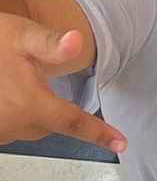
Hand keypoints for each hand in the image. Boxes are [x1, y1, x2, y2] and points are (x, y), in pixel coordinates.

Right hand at [0, 13, 125, 151]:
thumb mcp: (19, 36)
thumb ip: (50, 44)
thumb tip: (76, 41)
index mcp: (31, 105)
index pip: (75, 122)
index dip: (100, 134)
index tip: (121, 144)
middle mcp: (15, 125)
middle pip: (52, 123)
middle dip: (51, 106)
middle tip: (29, 76)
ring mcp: (0, 132)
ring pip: (31, 126)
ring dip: (30, 110)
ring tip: (10, 83)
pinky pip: (11, 127)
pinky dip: (14, 114)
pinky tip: (5, 94)